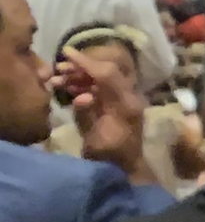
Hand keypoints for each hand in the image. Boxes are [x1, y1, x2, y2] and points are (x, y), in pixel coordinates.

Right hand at [62, 44, 152, 181]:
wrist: (126, 169)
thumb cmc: (111, 157)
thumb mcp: (96, 139)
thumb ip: (88, 116)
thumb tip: (82, 96)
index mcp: (126, 104)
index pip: (107, 75)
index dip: (86, 62)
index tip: (67, 52)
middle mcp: (130, 97)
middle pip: (106, 72)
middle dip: (81, 68)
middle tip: (59, 70)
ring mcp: (127, 100)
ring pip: (103, 79)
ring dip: (81, 76)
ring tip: (58, 80)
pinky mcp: (120, 104)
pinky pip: (103, 88)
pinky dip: (86, 85)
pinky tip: (70, 89)